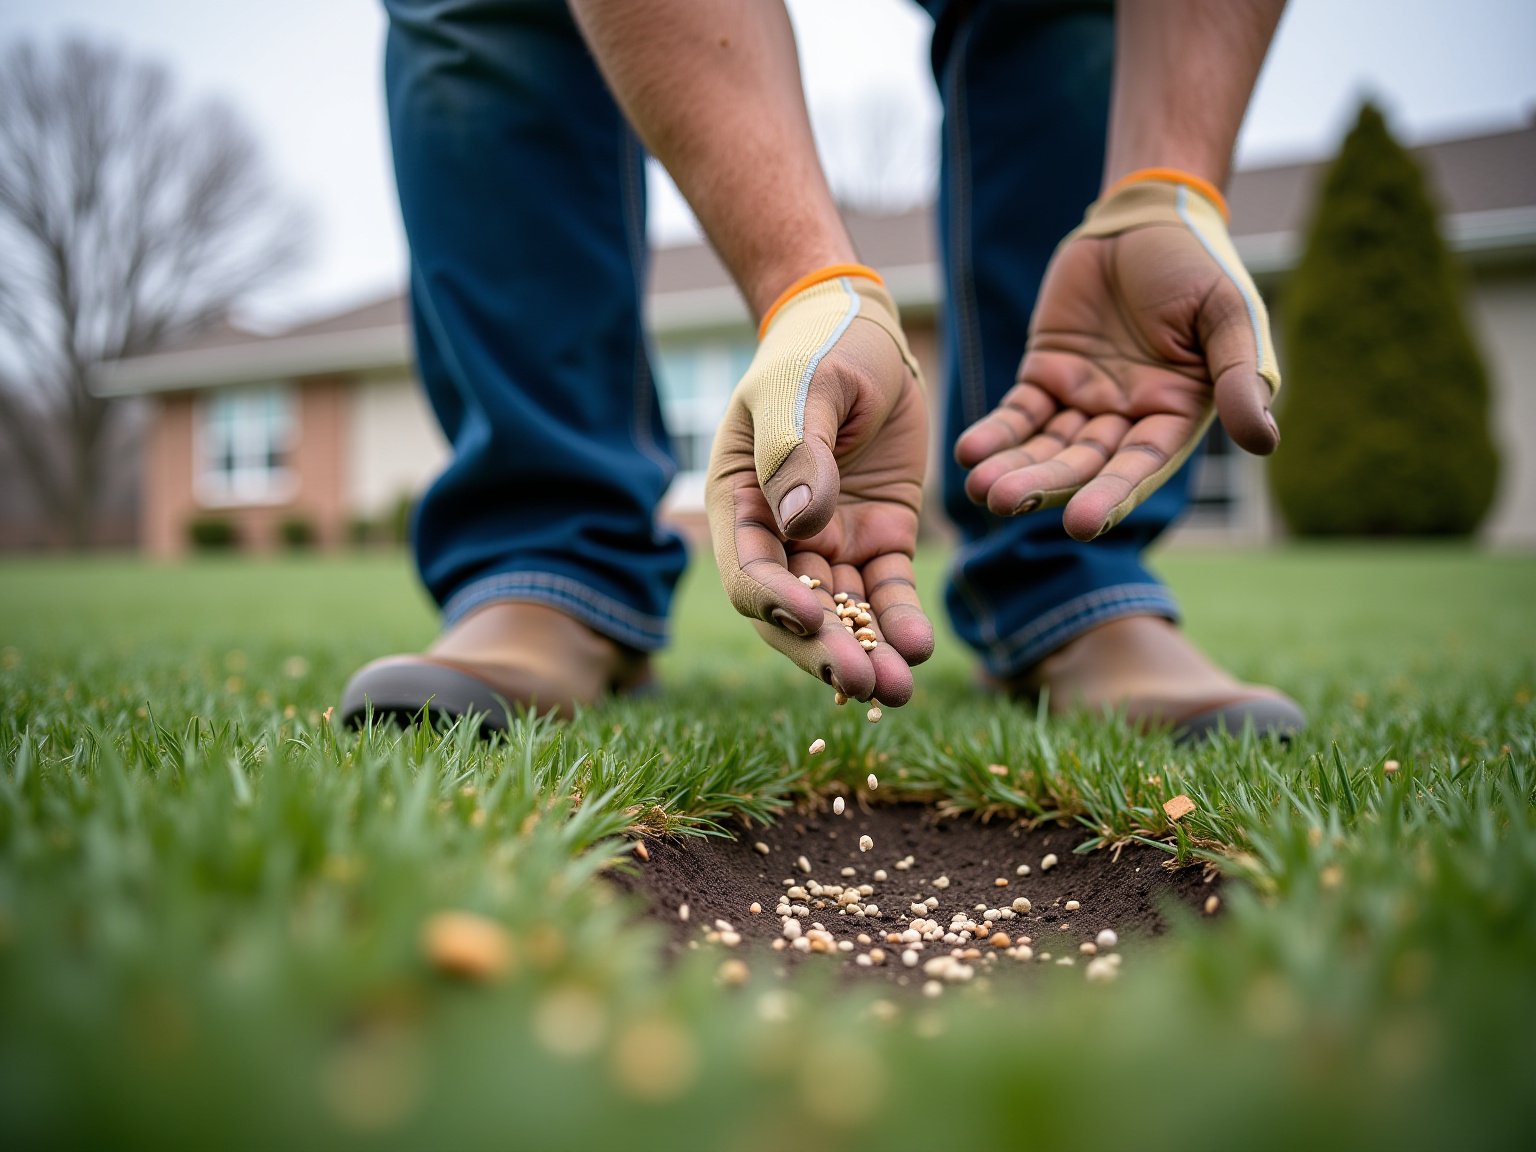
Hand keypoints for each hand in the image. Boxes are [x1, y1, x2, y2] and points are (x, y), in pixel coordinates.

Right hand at [706, 270, 933, 705]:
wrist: (859, 330)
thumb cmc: (816, 351)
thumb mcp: (804, 389)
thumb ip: (798, 453)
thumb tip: (803, 524)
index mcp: (740, 504)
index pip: (750, 572)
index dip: (777, 604)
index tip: (815, 619)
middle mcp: (780, 536)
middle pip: (796, 613)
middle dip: (828, 652)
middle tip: (866, 686)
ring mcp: (830, 541)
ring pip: (845, 612)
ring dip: (869, 651)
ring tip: (898, 690)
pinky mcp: (879, 538)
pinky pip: (888, 589)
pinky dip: (901, 619)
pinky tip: (920, 648)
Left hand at [956, 178, 1281, 540]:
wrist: (1146, 218)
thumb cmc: (1197, 265)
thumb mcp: (1228, 316)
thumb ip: (1241, 377)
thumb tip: (1265, 442)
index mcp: (1174, 415)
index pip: (1139, 465)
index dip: (1110, 494)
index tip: (1079, 524)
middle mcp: (1127, 419)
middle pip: (1082, 463)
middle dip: (1045, 485)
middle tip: (1002, 502)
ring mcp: (1083, 399)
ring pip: (1045, 446)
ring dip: (1013, 468)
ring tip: (978, 490)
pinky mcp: (1046, 375)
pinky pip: (1017, 413)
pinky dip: (995, 434)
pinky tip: (969, 452)